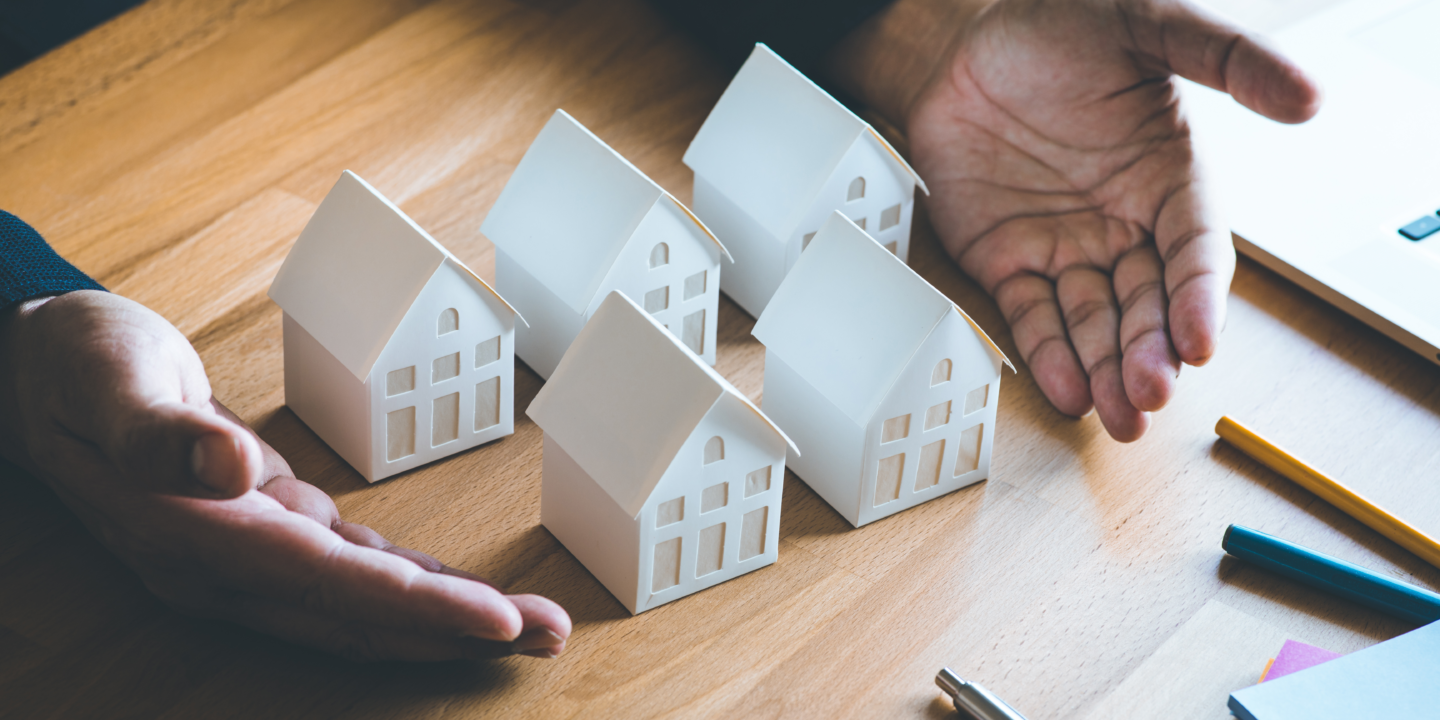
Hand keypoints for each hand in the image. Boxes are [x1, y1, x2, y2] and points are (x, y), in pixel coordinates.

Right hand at [0, 291, 569, 660]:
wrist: (37, 373)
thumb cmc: (75, 363)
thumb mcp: (106, 376)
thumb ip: (157, 431)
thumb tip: (227, 468)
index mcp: (194, 533)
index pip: (327, 584)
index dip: (415, 607)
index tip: (496, 619)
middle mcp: (225, 564)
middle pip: (360, 614)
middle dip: (458, 631)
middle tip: (550, 636)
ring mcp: (245, 556)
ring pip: (363, 602)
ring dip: (447, 618)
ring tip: (531, 626)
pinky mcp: (263, 533)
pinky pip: (349, 573)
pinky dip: (410, 586)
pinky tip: (461, 595)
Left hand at [829, 0, 1319, 440]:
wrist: (965, 36)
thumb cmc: (1065, 24)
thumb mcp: (1151, 25)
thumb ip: (1226, 58)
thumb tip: (1308, 98)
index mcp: (1171, 180)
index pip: (1196, 253)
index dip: (1199, 300)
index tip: (1200, 342)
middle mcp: (1123, 224)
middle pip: (1147, 304)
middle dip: (1151, 353)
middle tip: (1150, 395)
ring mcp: (1065, 247)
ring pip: (1094, 323)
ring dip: (1108, 371)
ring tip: (1119, 415)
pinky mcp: (1007, 261)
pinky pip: (1032, 316)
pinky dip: (1048, 355)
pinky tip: (1068, 391)